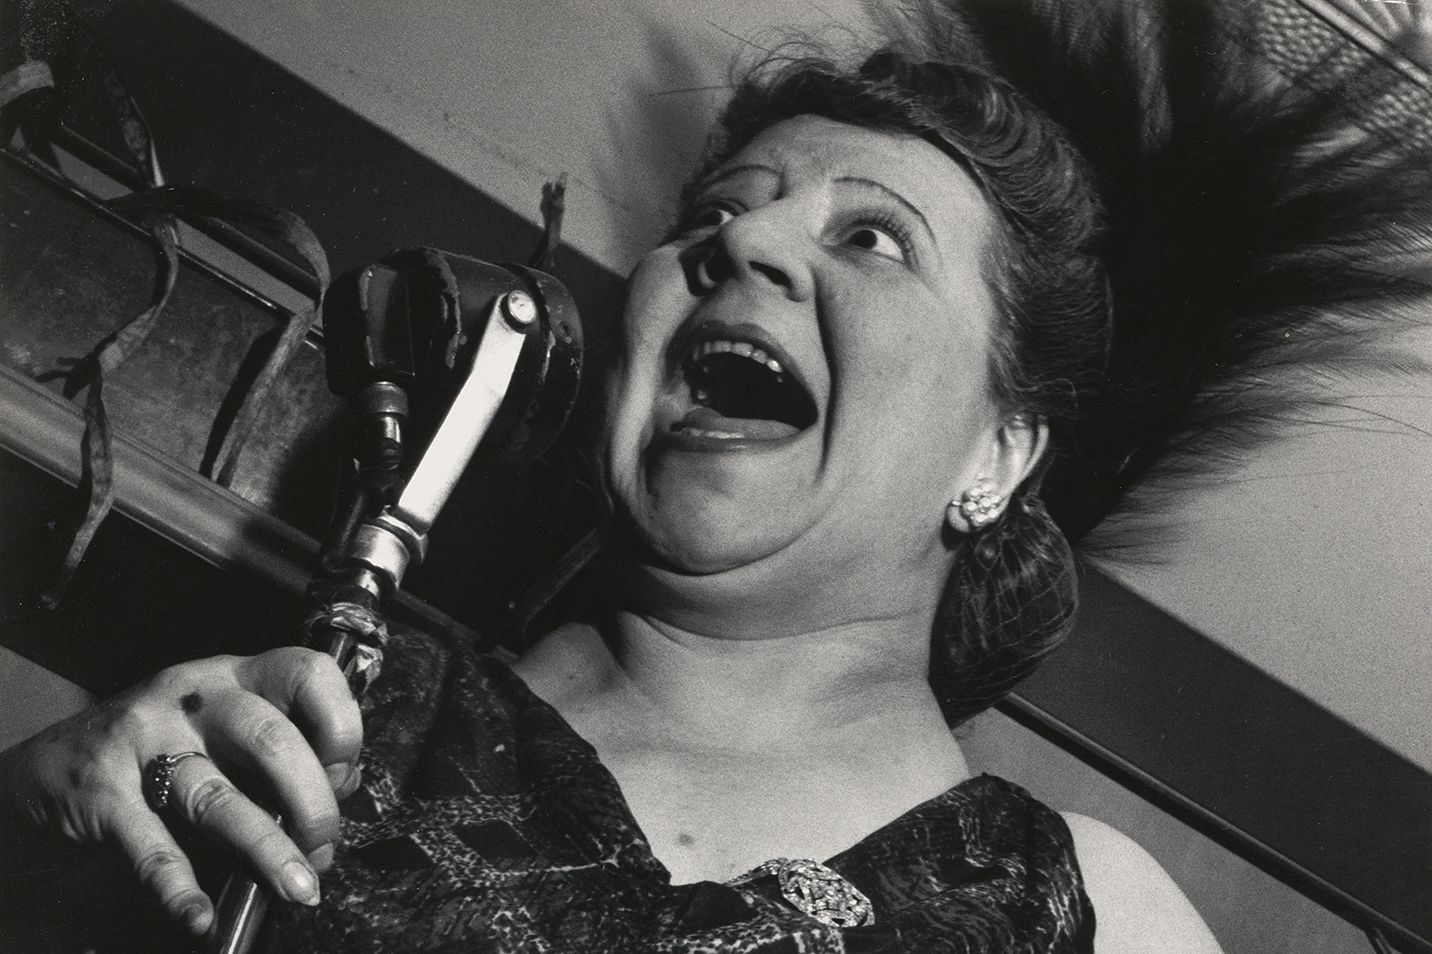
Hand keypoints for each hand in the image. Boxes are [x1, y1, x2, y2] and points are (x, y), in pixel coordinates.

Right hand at [0, 647, 361, 935]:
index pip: (307, 674)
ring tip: (298, 886)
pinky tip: (202, 914)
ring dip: (267, 850)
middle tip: (324, 847)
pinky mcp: (104, 791)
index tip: (344, 774)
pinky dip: (179, 886)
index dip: (341, 724)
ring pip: (218, 796)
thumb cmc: (164, 745)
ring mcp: (145, 741)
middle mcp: (195, 699)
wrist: (52, 762)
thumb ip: (284, 750)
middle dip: (312, 804)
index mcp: (236, 677)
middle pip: (272, 741)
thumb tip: (342, 788)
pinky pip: (151, 845)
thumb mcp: (225, 728)